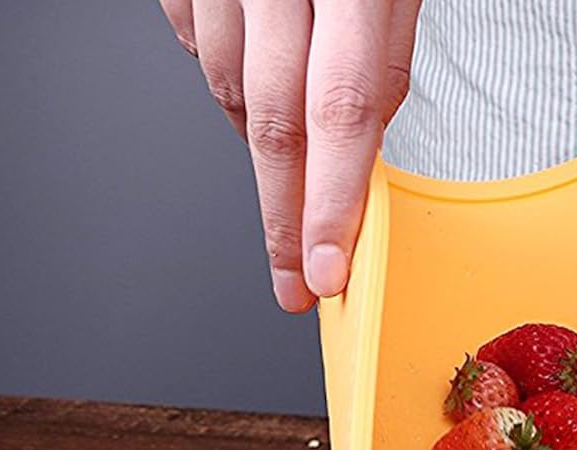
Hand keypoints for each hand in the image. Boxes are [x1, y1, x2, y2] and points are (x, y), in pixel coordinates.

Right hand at [160, 0, 422, 310]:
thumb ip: (381, 58)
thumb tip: (363, 151)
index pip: (338, 112)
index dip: (327, 204)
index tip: (325, 271)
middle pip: (271, 118)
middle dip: (284, 215)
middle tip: (296, 280)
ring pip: (228, 87)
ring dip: (262, 142)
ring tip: (293, 158)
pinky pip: (196, 43)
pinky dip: (227, 76)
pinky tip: (256, 72)